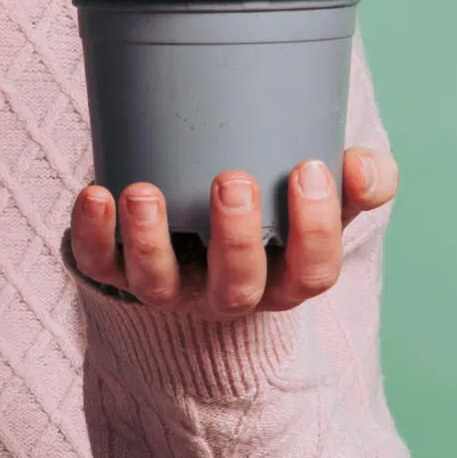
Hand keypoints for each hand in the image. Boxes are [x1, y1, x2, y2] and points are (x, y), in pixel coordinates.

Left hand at [69, 148, 399, 316]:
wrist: (192, 241)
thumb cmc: (270, 215)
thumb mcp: (319, 203)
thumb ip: (356, 182)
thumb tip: (366, 164)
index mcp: (282, 278)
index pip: (311, 274)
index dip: (315, 230)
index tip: (309, 169)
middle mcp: (225, 293)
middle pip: (236, 287)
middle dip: (234, 238)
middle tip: (233, 180)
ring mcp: (167, 287)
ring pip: (157, 283)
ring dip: (149, 239)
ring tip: (144, 192)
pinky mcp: (113, 271)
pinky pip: (98, 262)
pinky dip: (90, 231)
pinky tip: (95, 193)